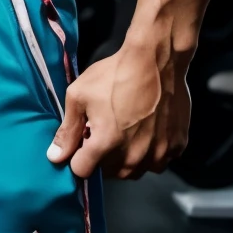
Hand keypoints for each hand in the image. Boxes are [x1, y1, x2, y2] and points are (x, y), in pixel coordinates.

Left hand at [46, 42, 190, 179]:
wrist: (157, 60)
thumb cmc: (114, 75)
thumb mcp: (79, 95)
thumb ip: (67, 131)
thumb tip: (55, 157)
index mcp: (106, 143)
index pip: (82, 170)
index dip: (77, 156)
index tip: (82, 140)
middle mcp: (134, 155)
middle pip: (109, 173)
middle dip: (101, 158)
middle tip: (104, 131)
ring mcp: (158, 153)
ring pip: (135, 170)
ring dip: (125, 158)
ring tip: (125, 132)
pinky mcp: (177, 146)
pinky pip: (158, 161)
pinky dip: (150, 153)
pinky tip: (147, 131)